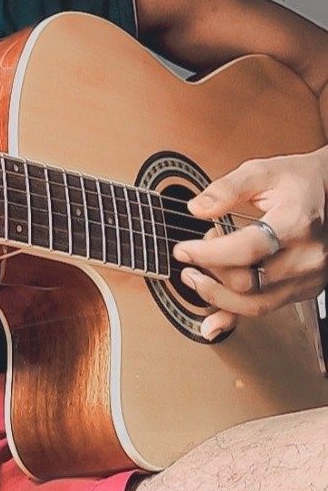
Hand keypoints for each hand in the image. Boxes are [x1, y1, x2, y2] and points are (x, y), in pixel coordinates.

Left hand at [172, 145, 327, 339]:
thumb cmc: (298, 181)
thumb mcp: (262, 171)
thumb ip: (227, 188)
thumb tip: (197, 208)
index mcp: (296, 221)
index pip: (247, 248)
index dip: (209, 253)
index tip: (183, 250)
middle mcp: (307, 255)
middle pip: (249, 282)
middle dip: (209, 274)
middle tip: (188, 260)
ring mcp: (308, 276)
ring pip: (257, 304)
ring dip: (218, 297)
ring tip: (196, 278)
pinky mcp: (305, 289)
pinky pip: (267, 309)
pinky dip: (236, 314)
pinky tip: (214, 319)